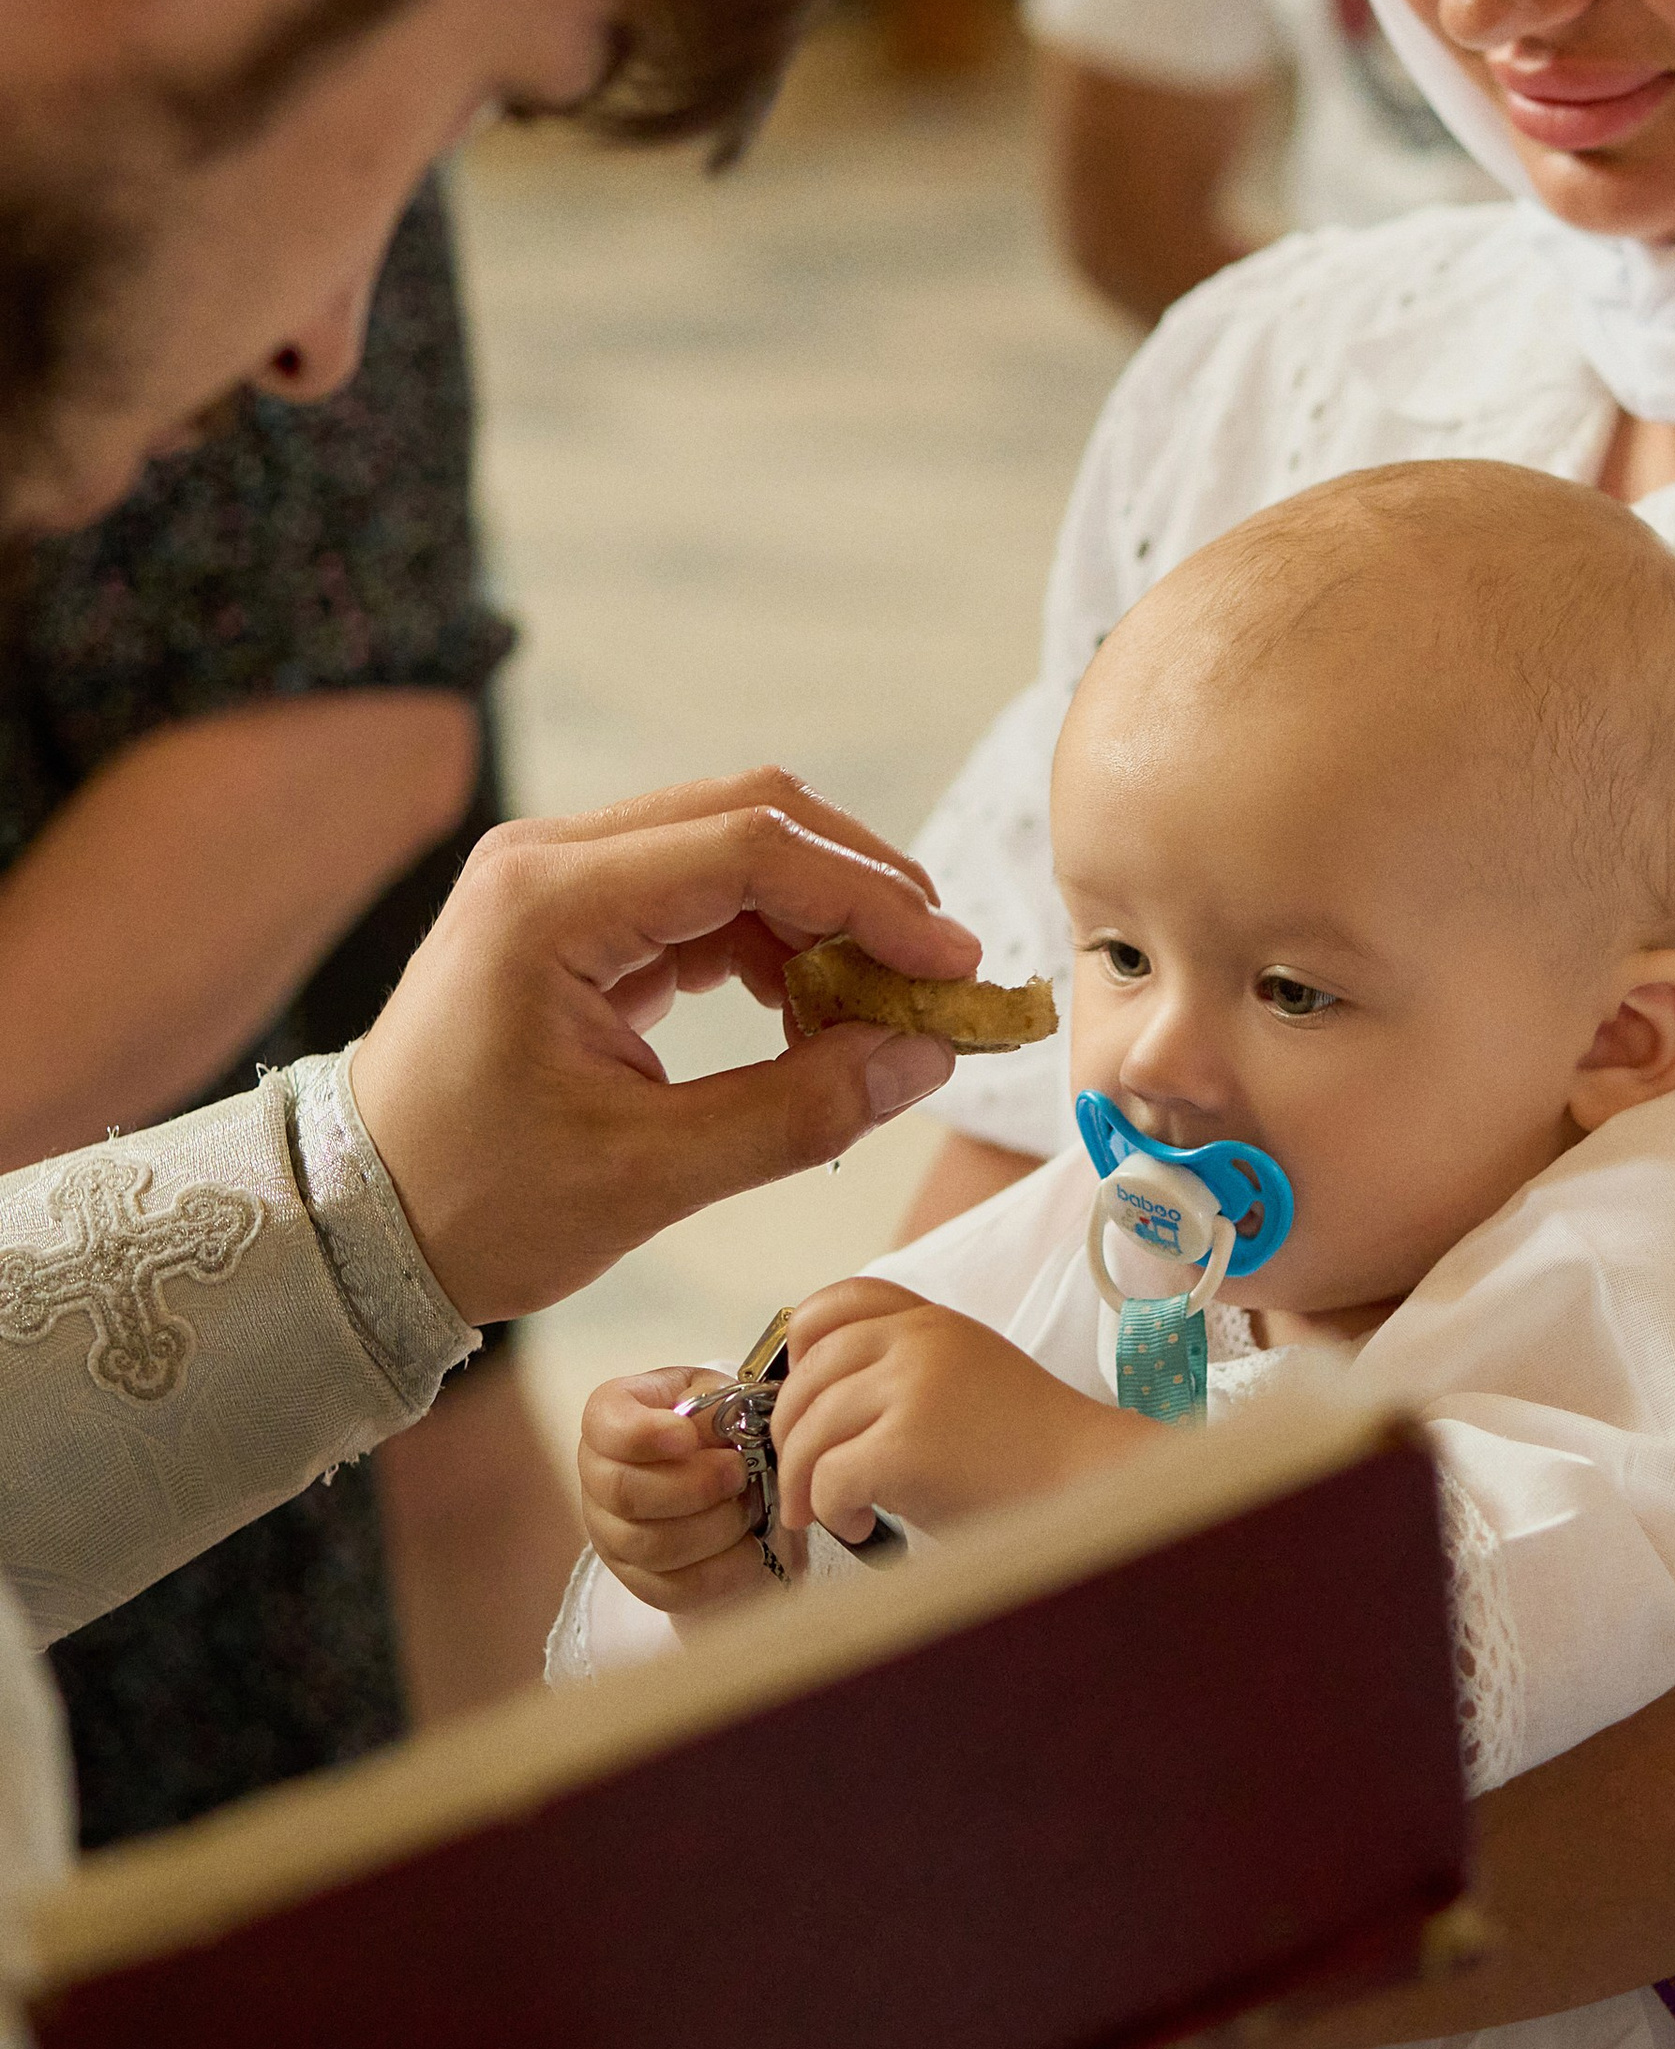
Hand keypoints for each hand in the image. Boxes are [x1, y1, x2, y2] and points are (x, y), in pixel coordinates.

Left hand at [352, 770, 978, 1325]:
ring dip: (820, 913)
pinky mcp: (572, 915)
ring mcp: (556, 879)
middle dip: (859, 889)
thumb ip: (799, 1112)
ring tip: (879, 1006)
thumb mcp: (646, 1177)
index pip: (750, 848)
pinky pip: (700, 891)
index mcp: (548, 903)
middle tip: (935, 974)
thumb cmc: (471, 1207)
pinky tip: (810, 1011)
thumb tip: (924, 1058)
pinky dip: (771, 939)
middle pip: (750, 816)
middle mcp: (548, 860)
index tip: (950, 963)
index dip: (868, 899)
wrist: (351, 1231)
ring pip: (733, 845)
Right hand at [577, 1367, 781, 1620]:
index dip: (644, 1435)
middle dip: (694, 1487)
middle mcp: (597, 1477)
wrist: (711, 1460)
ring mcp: (611, 1533)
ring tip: (748, 1509)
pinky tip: (749, 1548)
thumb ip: (714, 1405)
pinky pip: (671, 1590)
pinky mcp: (638, 1578)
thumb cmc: (706, 1419)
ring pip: (649, 1546)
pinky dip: (720, 1572)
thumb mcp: (711, 1392)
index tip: (687, 1435)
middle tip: (738, 1473)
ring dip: (714, 1529)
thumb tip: (725, 1432)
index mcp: (608, 1418)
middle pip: (625, 1494)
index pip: (605, 1426)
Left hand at [770, 1280, 1154, 1540]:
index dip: (800, 1345)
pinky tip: (862, 1527)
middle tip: (799, 1481)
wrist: (1092, 1484)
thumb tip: (824, 1405)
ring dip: (803, 1481)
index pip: (838, 1300)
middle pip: (809, 1373)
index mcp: (935, 1320)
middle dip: (789, 1434)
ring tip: (827, 1513)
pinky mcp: (907, 1445)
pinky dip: (832, 1511)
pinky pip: (830, 1477)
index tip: (801, 1393)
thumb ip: (910, 1369)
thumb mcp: (971, 1377)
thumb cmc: (1032, 1453)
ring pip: (810, 1429)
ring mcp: (912, 1387)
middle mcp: (919, 1340)